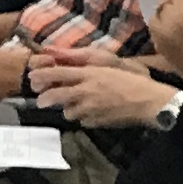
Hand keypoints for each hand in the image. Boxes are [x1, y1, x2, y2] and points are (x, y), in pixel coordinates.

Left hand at [28, 55, 180, 130]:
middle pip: (56, 96)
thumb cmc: (134, 79)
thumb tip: (69, 60)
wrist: (149, 102)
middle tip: (42, 100)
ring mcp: (90, 109)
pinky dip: (86, 117)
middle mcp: (86, 91)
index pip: (58, 74)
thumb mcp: (112, 63)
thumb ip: (89, 62)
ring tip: (79, 105)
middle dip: (45, 98)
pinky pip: (84, 121)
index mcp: (90, 74)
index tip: (33, 78)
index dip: (42, 76)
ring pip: (69, 111)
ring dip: (70, 109)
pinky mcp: (96, 122)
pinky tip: (97, 112)